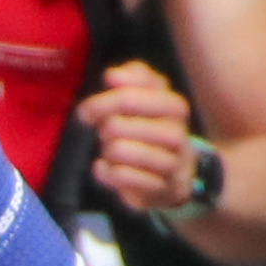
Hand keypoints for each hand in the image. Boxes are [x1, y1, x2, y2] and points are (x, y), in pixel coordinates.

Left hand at [79, 60, 201, 214]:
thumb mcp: (149, 96)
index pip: (128, 96)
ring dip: (107, 150)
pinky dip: (107, 172)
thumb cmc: (152, 129)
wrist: (179, 175)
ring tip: (112, 151)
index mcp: (173, 106)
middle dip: (103, 128)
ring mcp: (169, 164)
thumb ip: (134, 77)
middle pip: (116, 125)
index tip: (87, 111)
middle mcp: (175, 134)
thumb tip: (112, 75)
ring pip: (117, 150)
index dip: (101, 103)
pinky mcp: (158, 190)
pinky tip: (110, 169)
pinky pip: (119, 176)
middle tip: (105, 133)